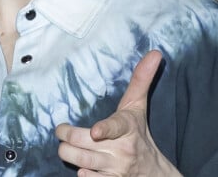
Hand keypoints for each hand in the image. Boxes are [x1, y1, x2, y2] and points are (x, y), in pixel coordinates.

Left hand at [56, 51, 179, 175]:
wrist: (154, 173)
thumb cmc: (139, 132)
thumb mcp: (138, 106)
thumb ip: (141, 79)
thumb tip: (155, 52)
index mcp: (128, 127)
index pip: (116, 127)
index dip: (105, 130)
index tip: (94, 131)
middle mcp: (122, 151)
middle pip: (85, 145)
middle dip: (67, 138)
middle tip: (61, 131)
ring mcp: (115, 170)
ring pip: (82, 163)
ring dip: (69, 155)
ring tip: (66, 147)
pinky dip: (83, 175)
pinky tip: (82, 170)